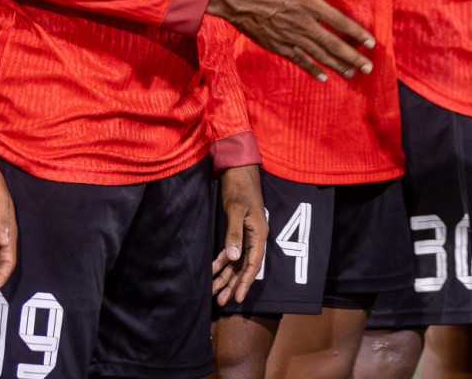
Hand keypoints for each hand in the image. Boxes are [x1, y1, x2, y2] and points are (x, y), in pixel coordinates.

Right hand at [210, 0, 375, 81]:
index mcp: (308, 4)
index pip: (339, 21)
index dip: (356, 33)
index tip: (371, 42)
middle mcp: (302, 24)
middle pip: (332, 44)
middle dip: (352, 57)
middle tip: (368, 67)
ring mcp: (288, 37)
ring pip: (317, 55)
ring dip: (336, 65)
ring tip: (352, 73)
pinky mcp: (275, 45)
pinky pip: (297, 59)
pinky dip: (311, 68)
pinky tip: (322, 77)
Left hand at [213, 165, 266, 305]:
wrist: (239, 169)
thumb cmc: (239, 188)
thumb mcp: (236, 210)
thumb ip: (234, 234)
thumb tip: (232, 258)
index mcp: (259, 233)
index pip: (253, 264)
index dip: (245, 282)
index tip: (237, 298)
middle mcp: (255, 236)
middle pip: (245, 266)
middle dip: (233, 284)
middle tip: (221, 302)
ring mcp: (247, 233)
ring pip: (237, 261)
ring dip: (226, 276)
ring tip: (214, 293)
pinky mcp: (238, 229)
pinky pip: (231, 251)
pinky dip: (222, 262)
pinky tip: (213, 271)